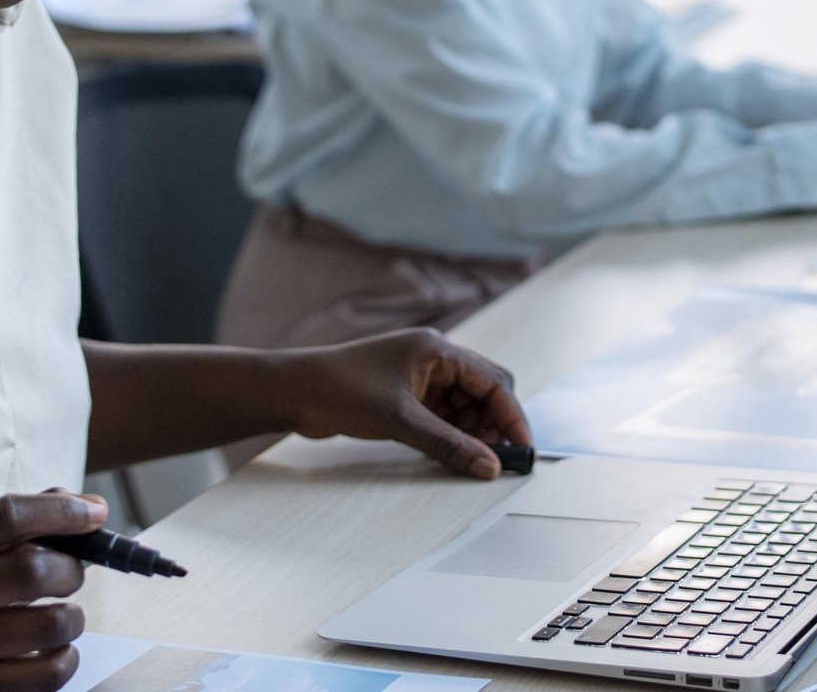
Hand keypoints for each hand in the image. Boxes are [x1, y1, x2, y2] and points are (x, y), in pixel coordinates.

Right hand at [0, 489, 103, 691]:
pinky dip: (67, 656)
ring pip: (49, 625)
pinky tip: (53, 647)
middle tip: (70, 573)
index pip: (6, 516)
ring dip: (74, 615)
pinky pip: (48, 674)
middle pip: (30, 571)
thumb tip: (90, 507)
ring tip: (62, 614)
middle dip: (70, 567)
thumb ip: (20, 517)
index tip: (95, 512)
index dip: (60, 511)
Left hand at [281, 329, 531, 479]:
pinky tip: (452, 453)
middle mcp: (433, 358)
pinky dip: (452, 433)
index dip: (511, 416)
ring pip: (464, 405)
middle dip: (495, 424)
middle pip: (484, 391)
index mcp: (437, 349)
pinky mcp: (406, 394)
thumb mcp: (400, 420)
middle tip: (499, 459)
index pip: (493, 381)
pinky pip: (443, 414)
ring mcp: (419, 376)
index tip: (522, 449)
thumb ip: (448, 444)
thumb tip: (488, 467)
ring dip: (474, 431)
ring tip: (475, 460)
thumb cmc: (341, 390)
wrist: (294, 392)